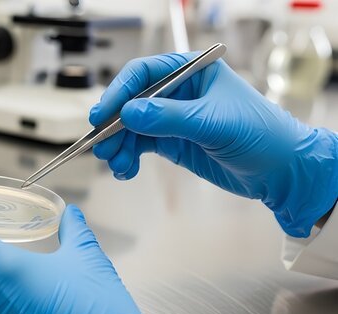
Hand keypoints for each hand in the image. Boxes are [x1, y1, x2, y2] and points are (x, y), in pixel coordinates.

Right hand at [90, 52, 337, 236]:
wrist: (281, 171)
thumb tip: (128, 113)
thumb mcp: (213, 123)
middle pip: (132, 102)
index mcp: (191, 71)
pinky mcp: (172, 142)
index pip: (144, 73)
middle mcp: (178, 92)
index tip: (102, 114)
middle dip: (114, 125)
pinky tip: (126, 170)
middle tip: (102, 145)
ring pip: (132, 127)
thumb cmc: (260, 135)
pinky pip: (140, 145)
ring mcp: (173, 118)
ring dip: (119, 145)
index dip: (119, 92)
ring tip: (116, 165)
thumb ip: (169, 118)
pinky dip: (129, 158)